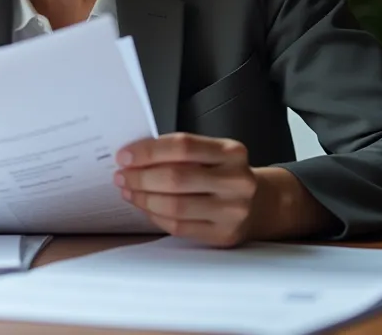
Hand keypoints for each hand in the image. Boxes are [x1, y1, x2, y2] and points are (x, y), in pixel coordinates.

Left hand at [114, 133, 258, 246]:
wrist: (259, 204)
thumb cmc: (223, 174)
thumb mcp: (211, 154)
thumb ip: (179, 152)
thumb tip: (133, 157)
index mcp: (232, 152)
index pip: (183, 146)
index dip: (148, 151)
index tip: (124, 155)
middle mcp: (237, 181)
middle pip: (176, 178)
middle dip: (140, 176)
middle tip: (121, 175)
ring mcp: (233, 211)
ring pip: (175, 206)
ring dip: (143, 198)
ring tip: (129, 191)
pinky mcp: (224, 235)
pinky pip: (179, 227)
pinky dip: (155, 216)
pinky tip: (145, 207)